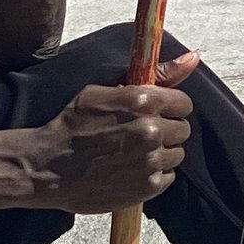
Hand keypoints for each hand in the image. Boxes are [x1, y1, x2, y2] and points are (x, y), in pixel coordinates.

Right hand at [32, 53, 196, 211]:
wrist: (48, 167)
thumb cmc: (72, 124)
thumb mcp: (104, 90)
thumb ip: (155, 75)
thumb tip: (194, 57)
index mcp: (144, 101)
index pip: (183, 104)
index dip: (169, 108)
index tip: (157, 113)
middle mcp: (151, 131)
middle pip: (182, 130)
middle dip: (166, 131)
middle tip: (141, 135)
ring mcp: (150, 161)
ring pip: (177, 155)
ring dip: (160, 154)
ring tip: (133, 154)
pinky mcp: (147, 187)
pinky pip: (167, 177)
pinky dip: (153, 175)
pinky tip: (131, 170)